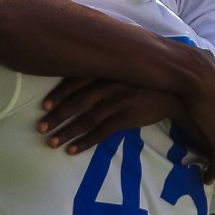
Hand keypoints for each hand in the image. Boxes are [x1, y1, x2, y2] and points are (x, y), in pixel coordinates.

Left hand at [38, 78, 183, 153]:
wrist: (174, 88)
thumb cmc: (145, 76)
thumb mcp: (124, 64)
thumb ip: (104, 66)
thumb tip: (80, 67)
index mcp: (105, 70)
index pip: (76, 81)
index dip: (58, 94)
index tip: (44, 106)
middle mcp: (108, 85)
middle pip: (77, 103)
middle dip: (57, 116)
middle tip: (40, 128)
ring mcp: (118, 102)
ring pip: (87, 120)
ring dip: (67, 132)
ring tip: (51, 143)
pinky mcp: (127, 118)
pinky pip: (102, 132)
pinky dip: (85, 142)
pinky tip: (72, 150)